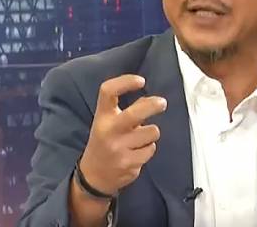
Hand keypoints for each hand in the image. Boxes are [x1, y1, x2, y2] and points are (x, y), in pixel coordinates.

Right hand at [79, 74, 166, 195]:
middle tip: (162, 103)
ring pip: (151, 132)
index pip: (108, 91)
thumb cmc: (105, 141)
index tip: (141, 81)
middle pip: (135, 113)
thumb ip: (127, 110)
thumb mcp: (109, 122)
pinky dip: (148, 149)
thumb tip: (151, 100)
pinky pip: (151, 149)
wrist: (94, 176)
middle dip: (153, 106)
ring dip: (151, 133)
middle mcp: (109, 131)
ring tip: (140, 138)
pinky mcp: (129, 164)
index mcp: (102, 116)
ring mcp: (119, 148)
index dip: (125, 82)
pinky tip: (137, 152)